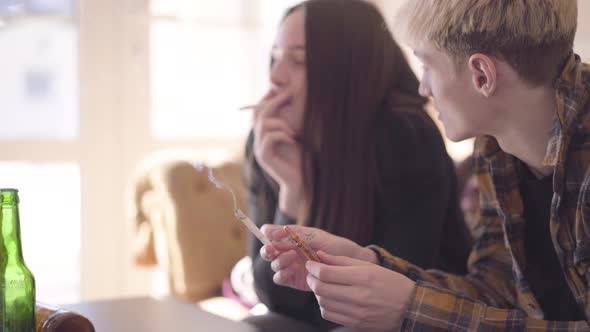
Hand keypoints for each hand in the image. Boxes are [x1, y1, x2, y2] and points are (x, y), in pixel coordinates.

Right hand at [252, 90, 303, 215]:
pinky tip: (293, 140)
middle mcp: (259, 141)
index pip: (259, 112)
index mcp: (265, 134)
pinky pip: (269, 138)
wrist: (301, 181)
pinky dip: (282, 135)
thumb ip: (291, 123)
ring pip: (263, 125)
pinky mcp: (264, 157)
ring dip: (281, 124)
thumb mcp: (296, 136)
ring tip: (294, 131)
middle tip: (289, 95)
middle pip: (259, 114)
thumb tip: (297, 101)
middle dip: (274, 103)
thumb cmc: (301, 159)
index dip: (268, 99)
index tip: (283, 90)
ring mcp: (260, 149)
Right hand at [259, 224, 376, 291]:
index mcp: (292, 237)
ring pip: (273, 265)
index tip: (270, 236)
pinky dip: (282, 274)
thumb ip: (294, 235)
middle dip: (267, 250)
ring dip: (279, 261)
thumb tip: (272, 232)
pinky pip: (279, 278)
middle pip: (268, 251)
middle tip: (273, 250)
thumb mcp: (316, 236)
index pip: (271, 233)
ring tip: (292, 257)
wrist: (350, 266)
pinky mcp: (293, 280)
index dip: (266, 234)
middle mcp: (288, 251)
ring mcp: (290, 266)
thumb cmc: (335, 246)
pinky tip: (293, 269)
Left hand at [306, 252, 415, 331]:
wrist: (409, 307)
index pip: (326, 273)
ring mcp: (357, 312)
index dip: (313, 267)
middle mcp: (358, 296)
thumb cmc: (390, 283)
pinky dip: (324, 305)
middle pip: (321, 288)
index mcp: (362, 277)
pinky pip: (329, 315)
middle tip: (312, 274)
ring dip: (317, 292)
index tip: (310, 263)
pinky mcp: (356, 323)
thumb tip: (320, 255)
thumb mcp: (369, 267)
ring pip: (323, 302)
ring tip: (322, 285)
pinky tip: (330, 298)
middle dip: (311, 279)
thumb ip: (341, 261)